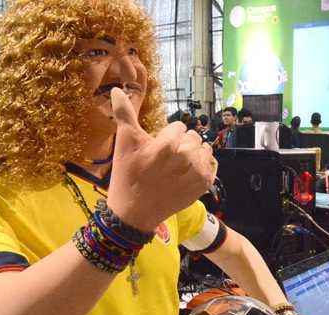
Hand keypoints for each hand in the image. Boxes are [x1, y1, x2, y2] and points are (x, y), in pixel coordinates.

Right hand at [106, 87, 216, 230]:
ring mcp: (197, 173)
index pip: (178, 127)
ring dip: (194, 154)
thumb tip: (116, 89)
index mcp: (167, 145)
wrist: (134, 212)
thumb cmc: (127, 176)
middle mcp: (186, 158)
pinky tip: (189, 172)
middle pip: (193, 137)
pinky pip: (212, 165)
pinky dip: (203, 166)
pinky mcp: (204, 186)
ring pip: (204, 150)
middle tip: (165, 159)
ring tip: (177, 166)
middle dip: (181, 144)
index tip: (157, 149)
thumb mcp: (124, 143)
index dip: (166, 136)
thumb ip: (124, 114)